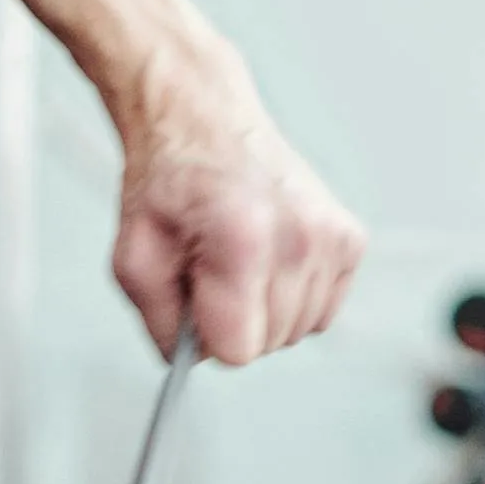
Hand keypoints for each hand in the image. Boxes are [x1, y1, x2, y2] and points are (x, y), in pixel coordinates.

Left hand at [111, 54, 362, 365]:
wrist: (205, 121)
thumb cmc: (170, 182)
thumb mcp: (133, 255)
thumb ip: (158, 320)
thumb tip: (187, 362)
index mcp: (243, 243)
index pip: (237, 351)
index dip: (206, 336)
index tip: (193, 301)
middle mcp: (299, 240)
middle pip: (269, 345)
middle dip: (233, 321)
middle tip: (211, 271)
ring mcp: (332, 238)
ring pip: (300, 332)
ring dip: (265, 311)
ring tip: (239, 261)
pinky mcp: (351, 239)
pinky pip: (324, 310)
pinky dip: (295, 297)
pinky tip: (270, 259)